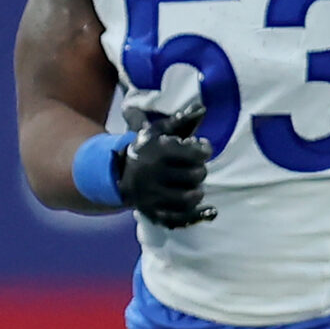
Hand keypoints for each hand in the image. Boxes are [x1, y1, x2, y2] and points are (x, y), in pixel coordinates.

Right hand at [118, 108, 215, 228]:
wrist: (119, 173)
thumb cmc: (147, 149)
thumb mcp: (159, 131)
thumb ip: (181, 121)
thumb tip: (203, 109)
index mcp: (158, 152)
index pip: (194, 154)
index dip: (204, 150)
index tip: (203, 149)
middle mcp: (154, 175)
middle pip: (195, 176)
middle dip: (200, 171)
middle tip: (196, 168)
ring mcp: (153, 196)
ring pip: (189, 198)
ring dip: (198, 191)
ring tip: (195, 185)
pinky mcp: (153, 212)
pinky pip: (179, 219)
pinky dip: (197, 216)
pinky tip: (210, 211)